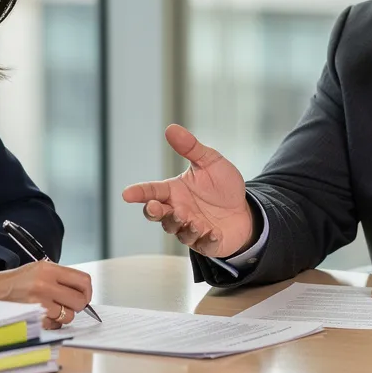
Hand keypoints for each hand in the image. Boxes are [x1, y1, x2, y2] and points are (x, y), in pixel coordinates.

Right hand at [0, 260, 92, 329]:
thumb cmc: (12, 283)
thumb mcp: (36, 271)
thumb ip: (59, 278)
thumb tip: (82, 291)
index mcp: (48, 268)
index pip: (83, 280)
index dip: (87, 291)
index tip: (84, 296)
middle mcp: (45, 283)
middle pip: (80, 300)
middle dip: (77, 306)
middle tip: (68, 306)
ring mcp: (39, 301)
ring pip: (69, 315)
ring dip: (62, 317)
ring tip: (49, 310)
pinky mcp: (33, 316)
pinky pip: (54, 325)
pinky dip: (51, 324)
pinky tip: (40, 316)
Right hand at [121, 124, 253, 258]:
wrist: (245, 210)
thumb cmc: (223, 187)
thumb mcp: (210, 162)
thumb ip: (191, 148)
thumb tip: (171, 128)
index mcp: (174, 191)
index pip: (152, 191)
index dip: (139, 193)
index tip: (126, 194)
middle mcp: (178, 210)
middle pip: (158, 215)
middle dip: (154, 212)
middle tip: (156, 207)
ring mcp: (191, 228)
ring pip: (177, 230)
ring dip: (182, 225)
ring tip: (194, 220)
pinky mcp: (207, 243)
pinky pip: (203, 244)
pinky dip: (206, 240)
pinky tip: (213, 232)